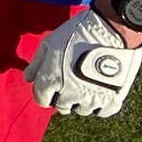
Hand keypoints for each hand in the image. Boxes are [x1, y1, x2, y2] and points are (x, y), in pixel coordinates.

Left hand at [24, 8, 141, 116]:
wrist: (112, 30)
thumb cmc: (77, 32)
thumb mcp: (49, 43)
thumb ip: (36, 64)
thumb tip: (28, 79)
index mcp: (52, 80)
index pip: (41, 99)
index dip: (43, 93)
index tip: (49, 87)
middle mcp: (70, 94)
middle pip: (61, 107)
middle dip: (61, 97)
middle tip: (68, 82)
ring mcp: (92, 99)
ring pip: (81, 110)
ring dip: (80, 100)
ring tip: (85, 82)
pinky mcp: (112, 101)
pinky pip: (101, 111)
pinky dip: (99, 104)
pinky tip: (99, 89)